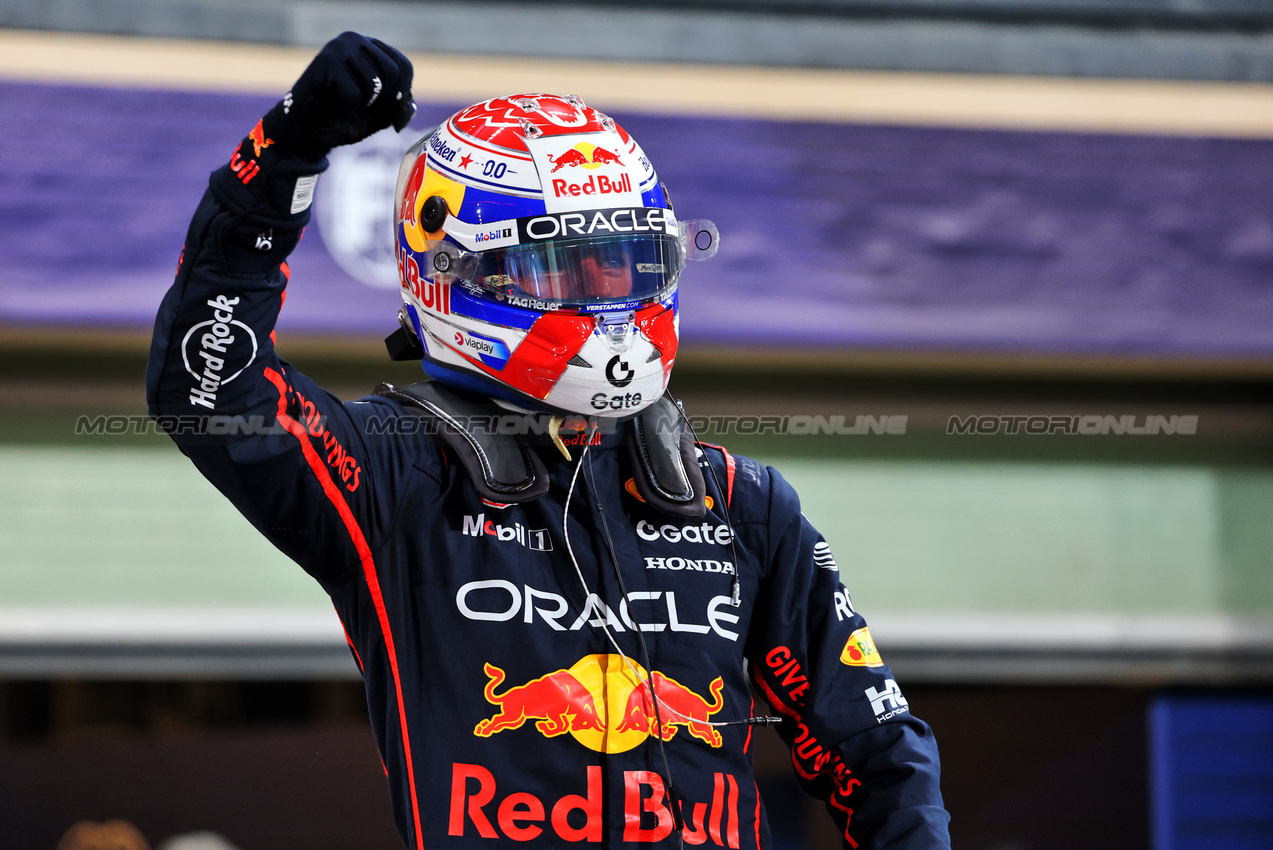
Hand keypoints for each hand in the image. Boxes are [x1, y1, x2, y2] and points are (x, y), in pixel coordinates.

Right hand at [265, 31, 414, 159]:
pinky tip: (333, 109)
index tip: (391, 112)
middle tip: (364, 112)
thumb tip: (408, 102)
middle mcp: (354, 40)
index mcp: (369, 47)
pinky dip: (346, 112)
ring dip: (362, 107)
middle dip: (384, 102)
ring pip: (374, 84)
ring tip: (344, 107)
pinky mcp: (324, 62)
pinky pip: (353, 94)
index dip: (403, 94)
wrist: (304, 131)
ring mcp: (337, 48)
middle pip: (392, 73)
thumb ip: (398, 106)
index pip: (403, 66)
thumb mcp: (378, 113)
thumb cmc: (342, 119)